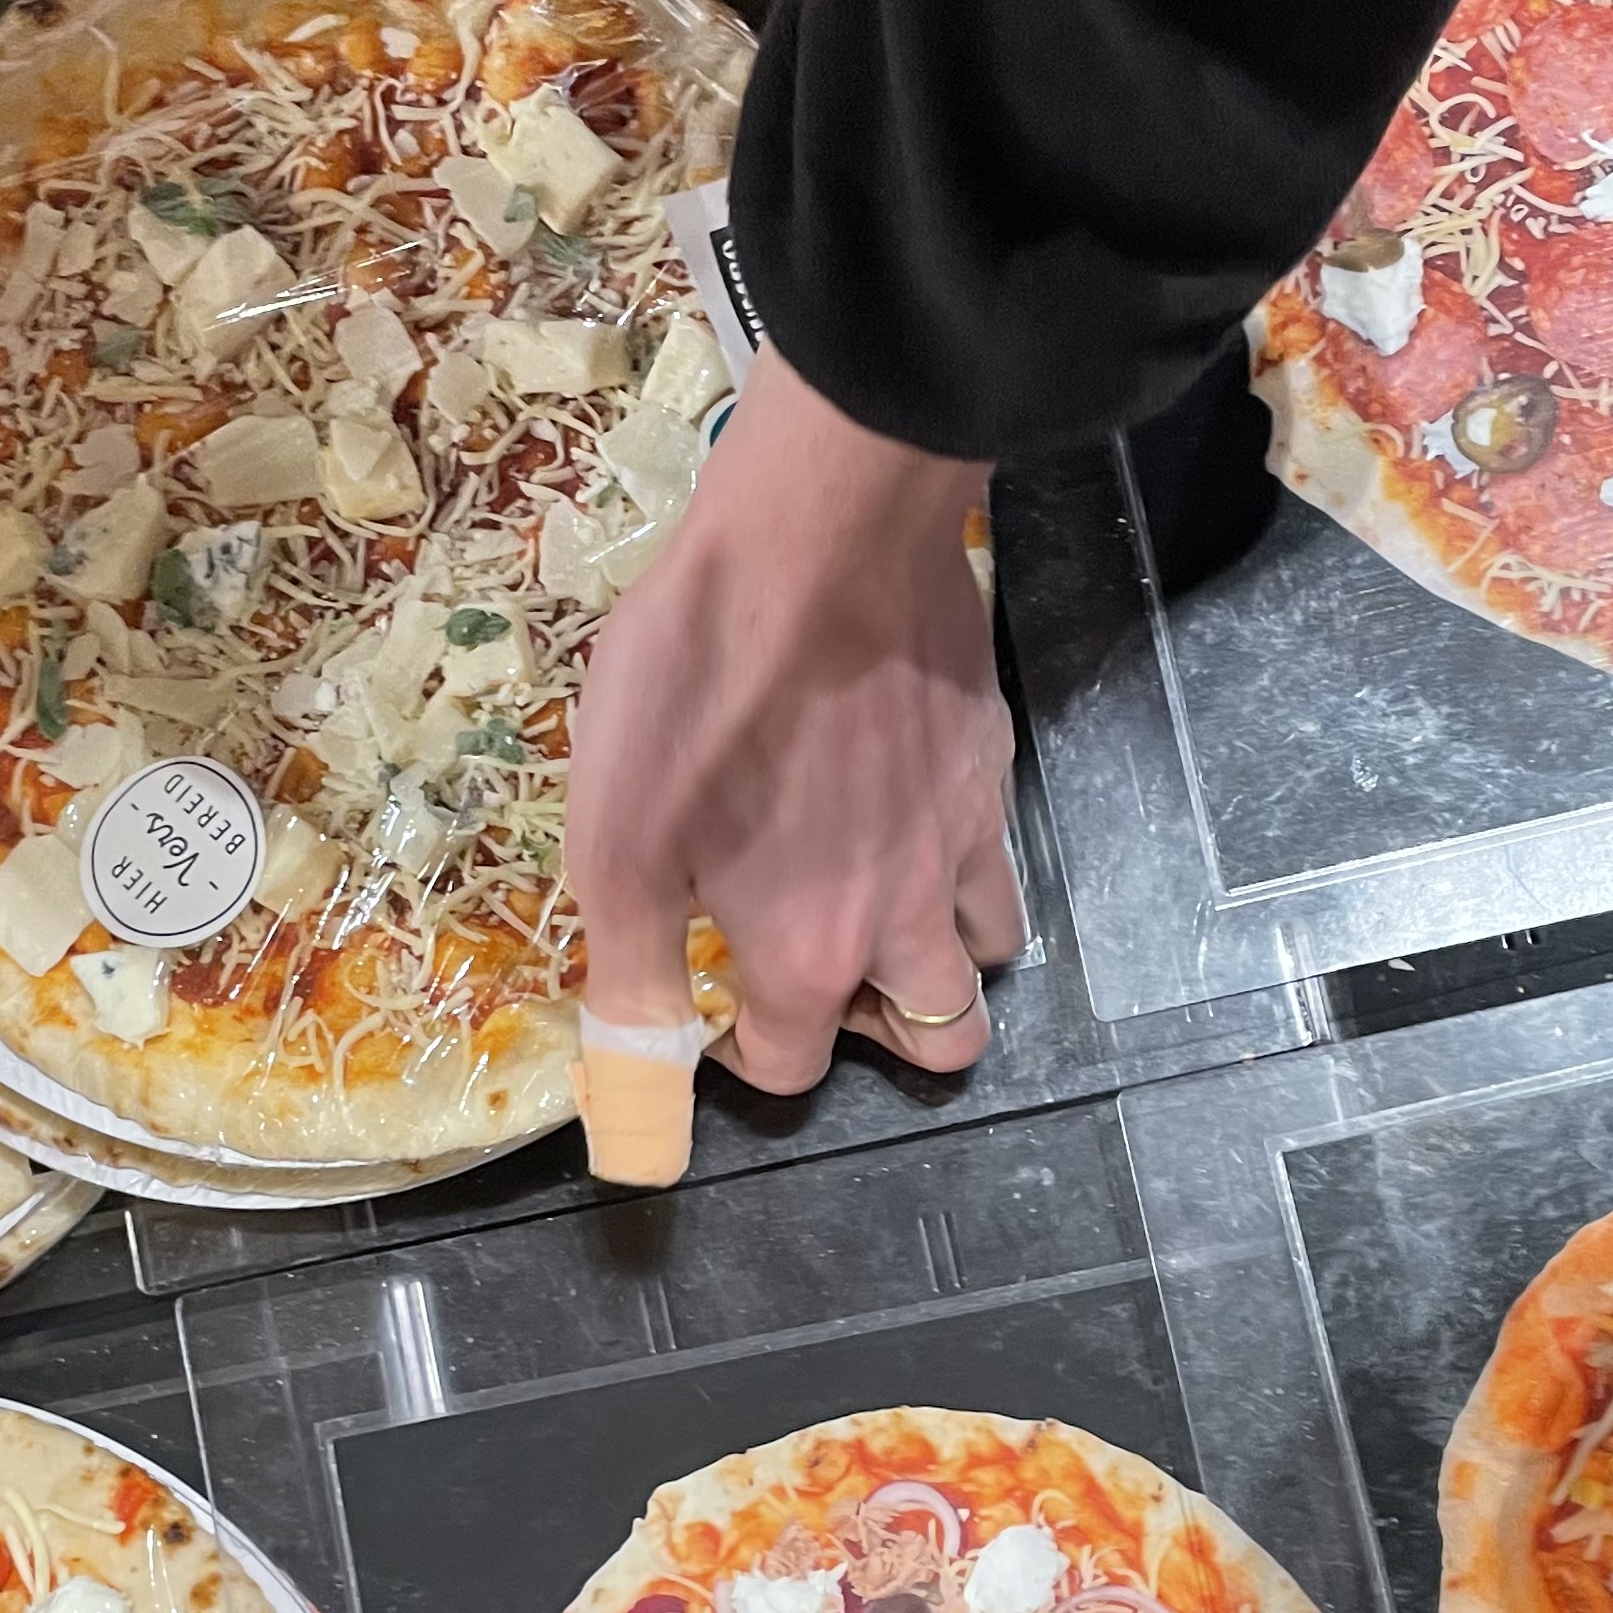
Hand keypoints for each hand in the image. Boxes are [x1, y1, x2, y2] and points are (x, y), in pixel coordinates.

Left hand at [567, 353, 1024, 1098]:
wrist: (816, 538)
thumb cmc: (695, 686)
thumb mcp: (614, 841)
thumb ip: (632, 973)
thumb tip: (636, 1074)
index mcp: (811, 953)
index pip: (798, 1068)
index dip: (747, 1057)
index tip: (717, 1009)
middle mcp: (908, 916)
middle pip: (945, 1040)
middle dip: (886, 1033)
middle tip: (826, 972)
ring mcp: (967, 834)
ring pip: (992, 947)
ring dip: (941, 950)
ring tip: (874, 896)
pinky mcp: (992, 754)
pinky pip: (998, 840)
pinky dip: (961, 853)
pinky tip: (900, 798)